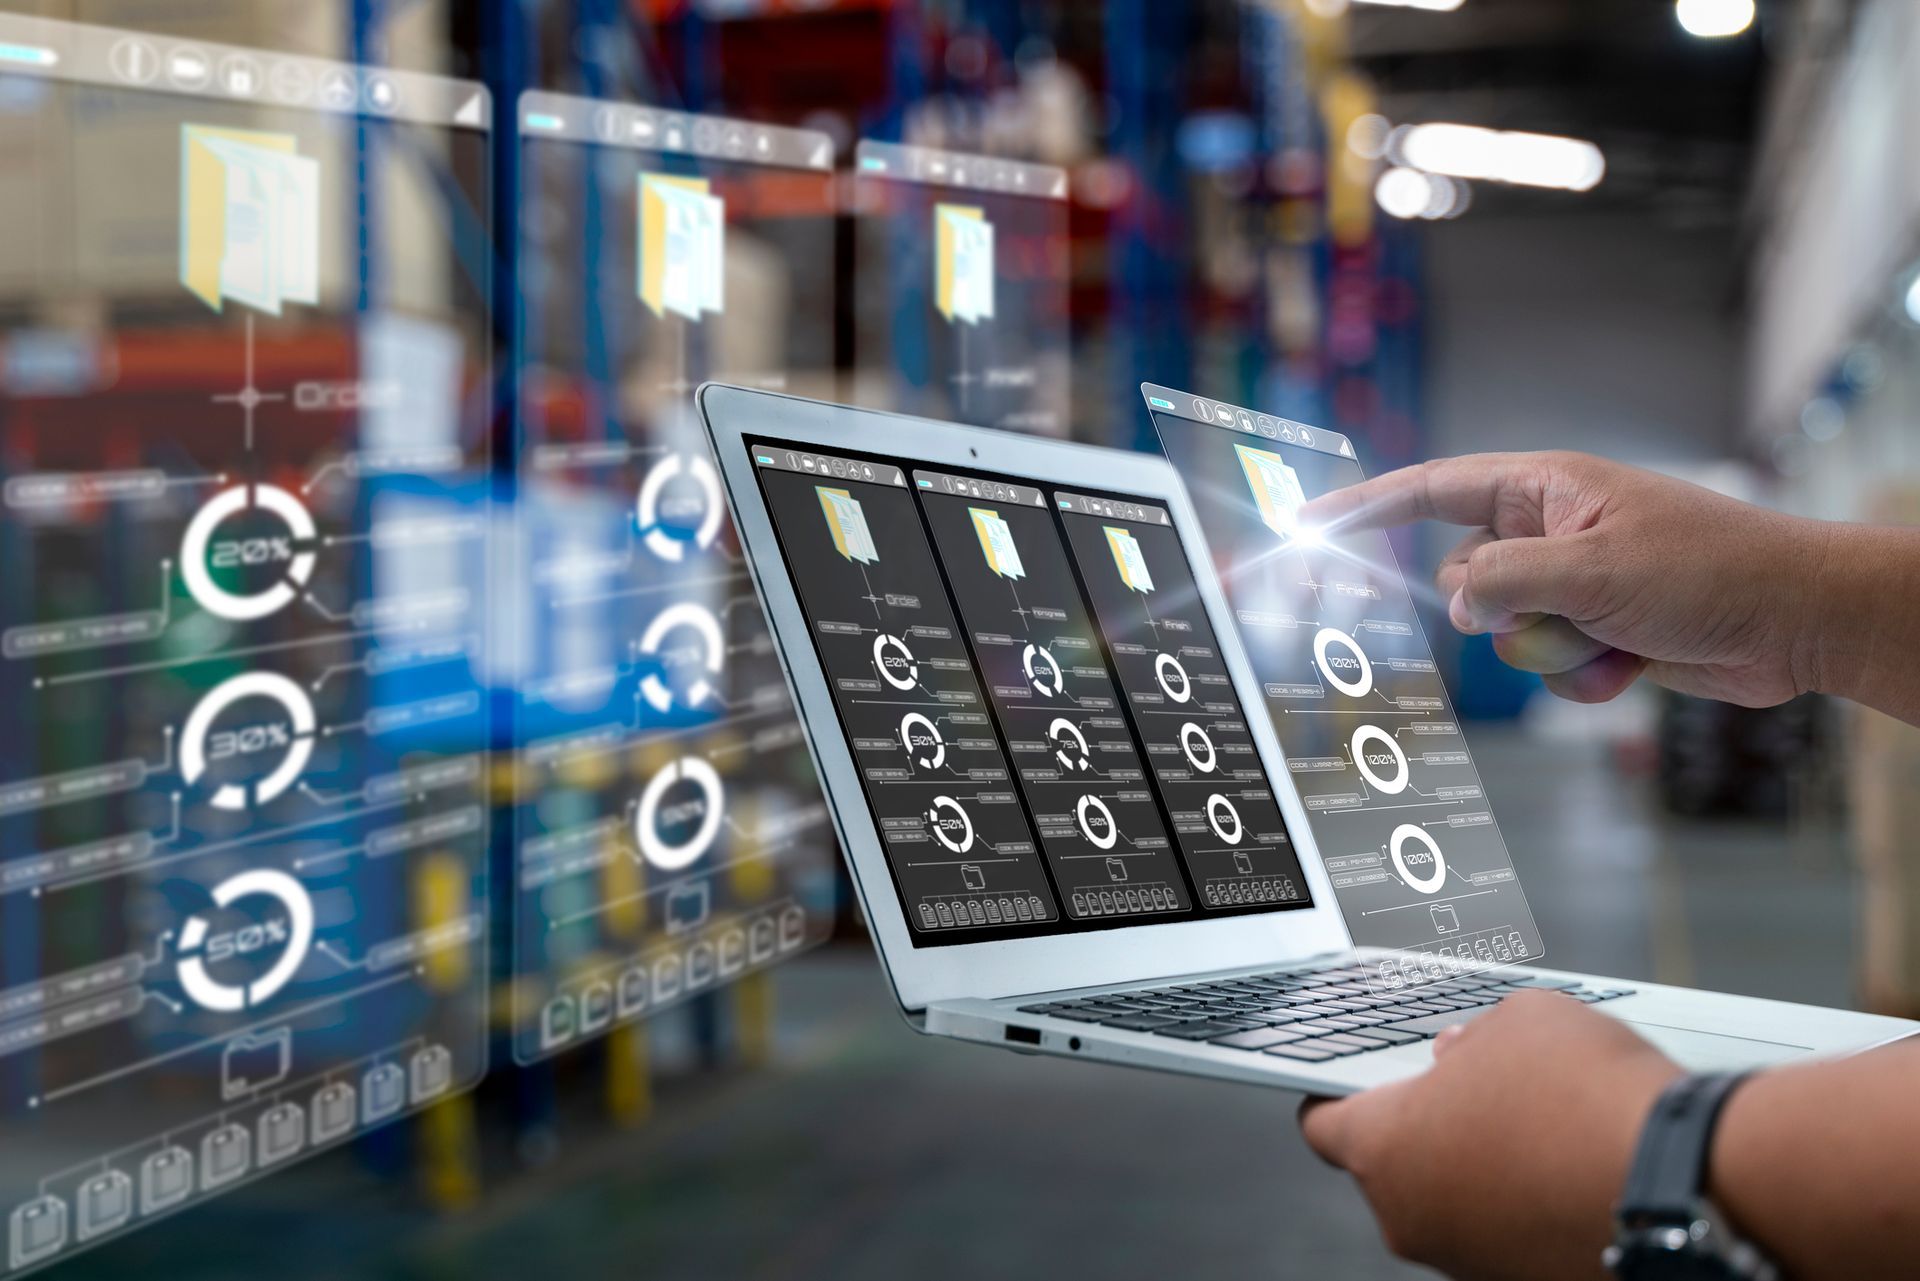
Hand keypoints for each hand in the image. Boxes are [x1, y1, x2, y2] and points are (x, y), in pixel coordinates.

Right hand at [1296, 451, 1831, 706]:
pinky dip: (1579, 674)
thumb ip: (1503, 581)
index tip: (1315, 523)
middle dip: (1498, 611)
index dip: (1370, 505)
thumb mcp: (1591, 569)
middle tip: (1551, 616)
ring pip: (1506, 631)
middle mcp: (1554, 531)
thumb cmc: (1711, 570)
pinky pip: (1548, 664)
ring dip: (1548, 650)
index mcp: (1546, 488)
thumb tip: (1452, 601)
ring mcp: (1575, 584)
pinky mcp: (1598, 630)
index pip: (1435, 489)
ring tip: (1612, 640)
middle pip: (1468, 577)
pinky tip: (1628, 666)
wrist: (1796, 622)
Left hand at [1299, 991, 1680, 1280]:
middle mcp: (1412, 1219)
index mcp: (1384, 1148)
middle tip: (1478, 1089)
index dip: (1339, 1095)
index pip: (1324, 1124)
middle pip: (1394, 1167)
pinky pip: (1506, 1236)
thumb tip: (1462, 1056)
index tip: (1357, 1082)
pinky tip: (1572, 1170)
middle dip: (1429, 1128)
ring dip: (1482, 1170)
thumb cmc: (1589, 1095)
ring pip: (1454, 1205)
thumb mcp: (1521, 1022)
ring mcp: (1468, 1264)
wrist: (1686, 1185)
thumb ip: (1473, 1040)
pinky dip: (1527, 1207)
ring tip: (1544, 1126)